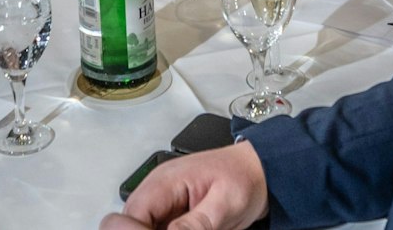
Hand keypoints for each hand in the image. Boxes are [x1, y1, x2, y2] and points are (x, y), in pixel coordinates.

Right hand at [104, 141, 269, 229]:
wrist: (262, 170)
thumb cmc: (245, 177)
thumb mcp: (226, 204)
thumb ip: (195, 224)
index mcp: (166, 182)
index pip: (131, 216)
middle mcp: (158, 191)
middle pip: (130, 224)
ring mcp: (163, 202)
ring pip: (142, 227)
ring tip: (200, 228)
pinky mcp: (171, 214)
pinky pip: (156, 228)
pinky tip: (190, 229)